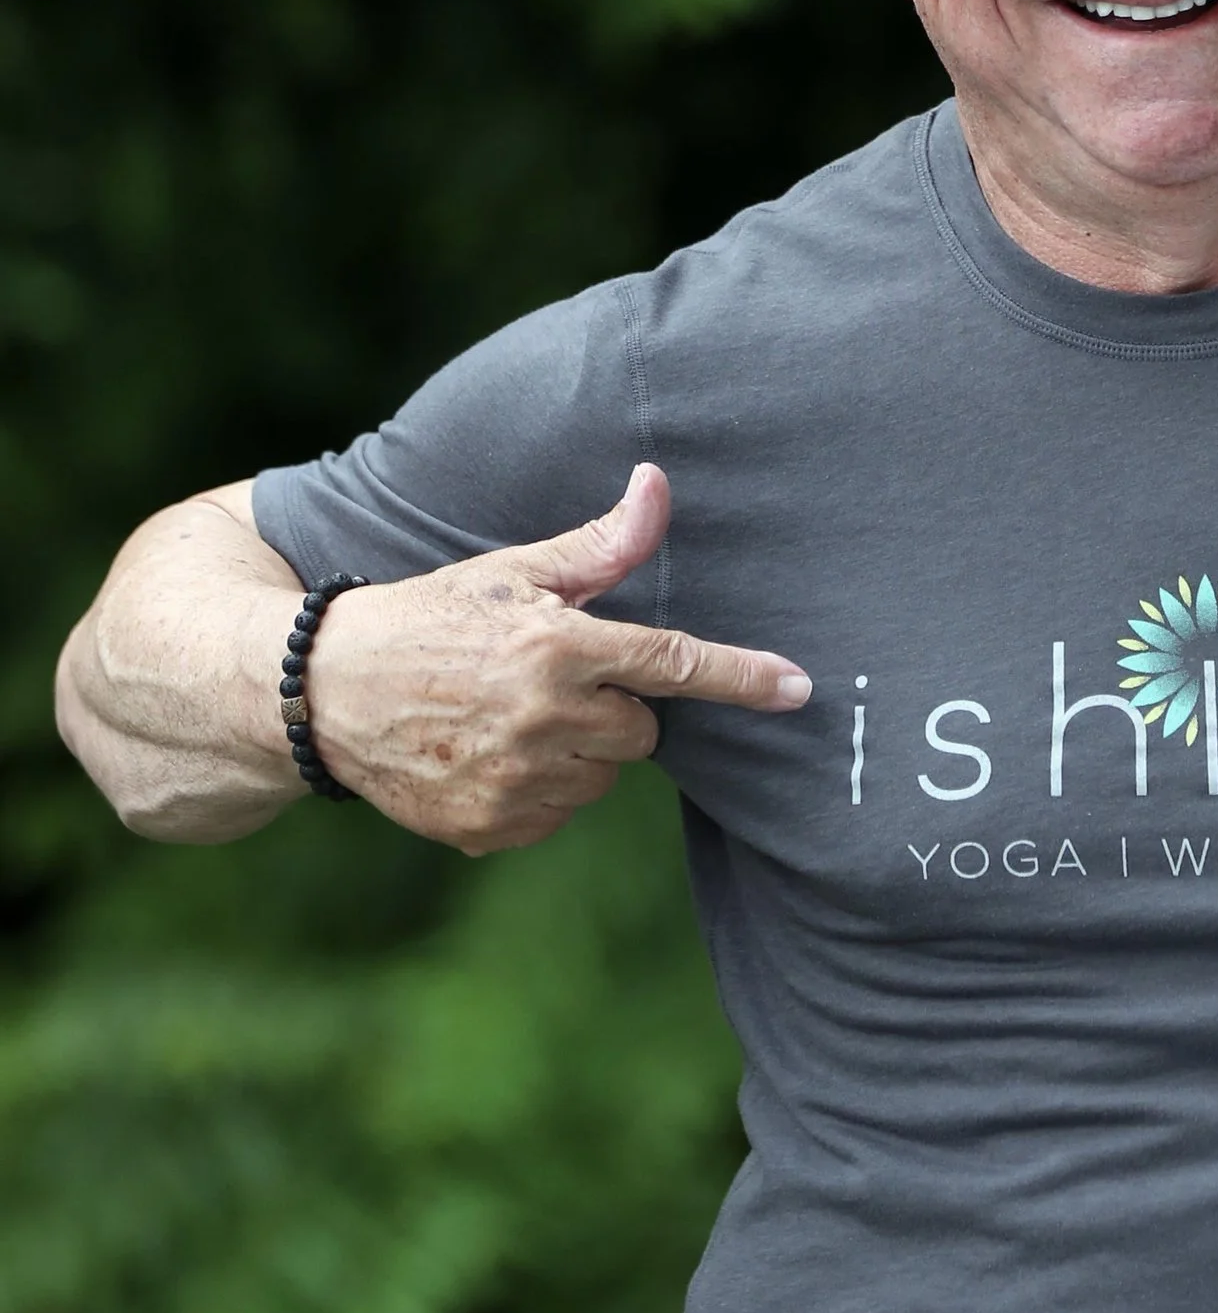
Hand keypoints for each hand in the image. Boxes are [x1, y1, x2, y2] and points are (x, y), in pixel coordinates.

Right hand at [304, 463, 808, 851]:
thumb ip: (601, 544)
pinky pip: (557, 815)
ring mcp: (515, 783)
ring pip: (603, 777)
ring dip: (580, 751)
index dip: (743, 677)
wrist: (322, 691)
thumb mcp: (514, 569)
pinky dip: (541, 791)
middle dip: (616, 706)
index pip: (675, 663)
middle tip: (554, 679)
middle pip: (642, 729)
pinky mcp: (490, 828)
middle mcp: (543, 720)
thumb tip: (658, 484)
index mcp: (559, 647)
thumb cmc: (433, 616)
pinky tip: (492, 755)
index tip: (800, 690)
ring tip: (513, 715)